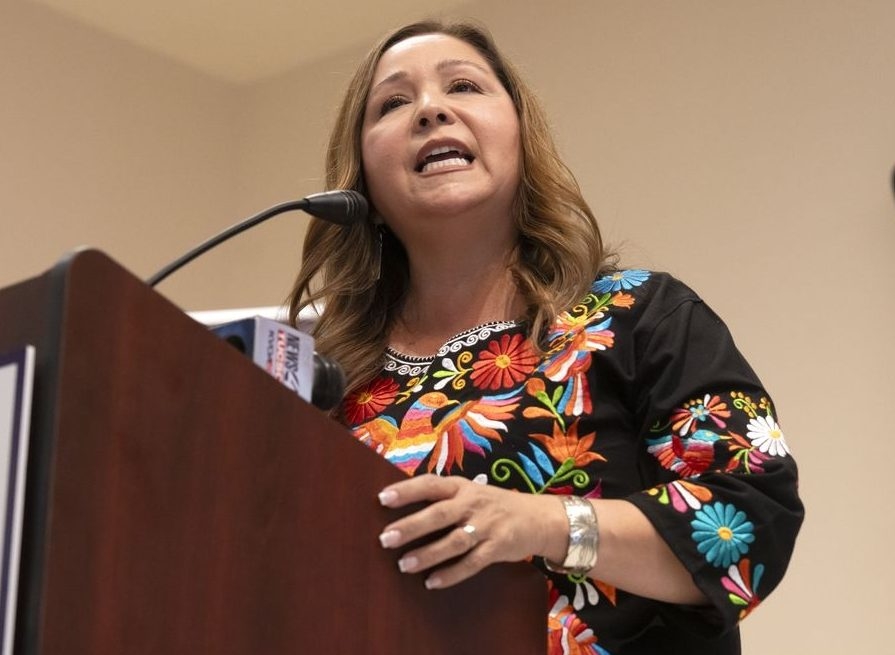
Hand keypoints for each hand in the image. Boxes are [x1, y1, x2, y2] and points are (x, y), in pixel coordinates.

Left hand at [377, 474, 566, 588]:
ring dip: (428, 554)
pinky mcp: (498, 547)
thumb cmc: (494, 506)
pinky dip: (451, 574)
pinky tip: (432, 582)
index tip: (382, 498)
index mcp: (462, 487)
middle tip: (385, 538)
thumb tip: (403, 510)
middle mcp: (473, 504)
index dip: (406, 490)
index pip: (430, 485)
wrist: (539, 518)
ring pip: (454, 541)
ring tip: (403, 565)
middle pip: (439, 514)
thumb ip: (444, 500)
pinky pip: (472, 563)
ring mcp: (487, 526)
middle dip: (411, 526)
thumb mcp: (471, 493)